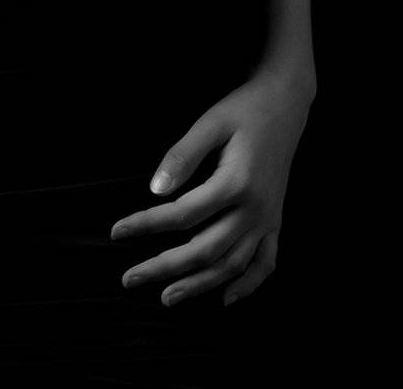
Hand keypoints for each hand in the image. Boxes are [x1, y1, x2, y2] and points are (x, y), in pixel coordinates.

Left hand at [109, 66, 314, 307]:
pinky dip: (248, 285)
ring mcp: (268, 219)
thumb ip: (183, 155)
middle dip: (165, 267)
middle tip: (130, 278)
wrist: (286, 104)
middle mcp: (255, 209)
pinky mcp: (276, 221)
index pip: (183, 214)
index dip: (147, 224)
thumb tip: (155, 189)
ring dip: (199, 285)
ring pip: (232, 265)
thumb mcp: (211, 122)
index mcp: (237, 182)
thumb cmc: (244, 110)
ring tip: (166, 297)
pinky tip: (225, 299)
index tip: (117, 231)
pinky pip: (266, 263)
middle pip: (205, 249)